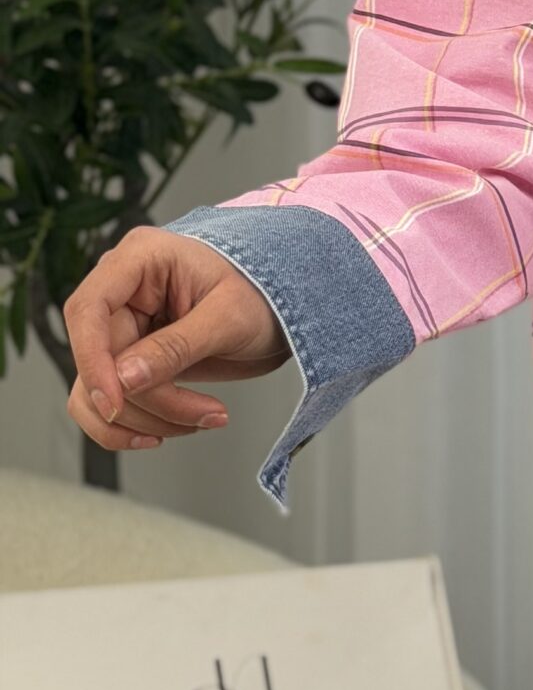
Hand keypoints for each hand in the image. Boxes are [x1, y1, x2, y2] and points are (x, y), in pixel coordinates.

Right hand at [63, 228, 291, 459]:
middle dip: (148, 400)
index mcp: (140, 259)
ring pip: (98, 389)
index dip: (92, 359)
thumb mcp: (228, 319)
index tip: (114, 401)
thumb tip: (124, 378)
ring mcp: (126, 327)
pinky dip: (135, 425)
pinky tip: (172, 429)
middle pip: (99, 359)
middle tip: (204, 414)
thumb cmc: (264, 297)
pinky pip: (113, 401)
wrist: (287, 315)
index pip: (88, 309)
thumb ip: (175, 347)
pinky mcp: (134, 360)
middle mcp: (124, 291)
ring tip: (204, 420)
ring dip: (145, 418)